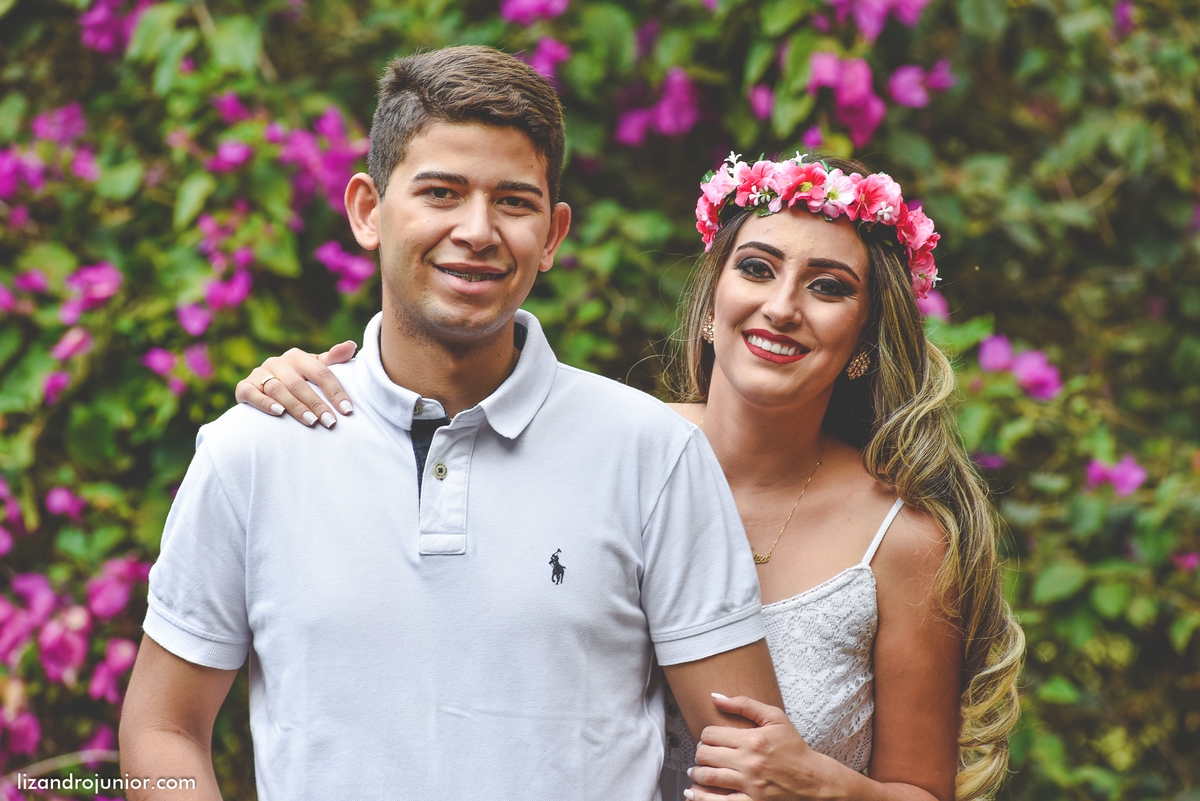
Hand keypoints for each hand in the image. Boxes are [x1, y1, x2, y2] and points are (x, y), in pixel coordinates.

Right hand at [234, 342, 357, 427]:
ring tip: (311, 422)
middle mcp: (277, 362)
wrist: (263, 387)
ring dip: (295, 406)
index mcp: (298, 356)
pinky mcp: (244, 387)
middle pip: (300, 384)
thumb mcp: (315, 368)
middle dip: (317, 404)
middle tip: (330, 422)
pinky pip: (253, 394)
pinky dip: (265, 403)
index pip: (320, 372)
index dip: (335, 391)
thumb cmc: (298, 378)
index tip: (348, 410)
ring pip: (278, 390)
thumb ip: (333, 359)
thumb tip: (352, 345)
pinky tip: (279, 414)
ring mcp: (259, 374)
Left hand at [686, 694, 835, 800]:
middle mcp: (749, 762)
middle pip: (705, 755)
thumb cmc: (793, 747)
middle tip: (702, 754)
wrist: (813, 780)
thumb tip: (715, 697)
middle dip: (699, 753)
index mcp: (753, 740)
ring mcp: (750, 785)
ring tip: (696, 772)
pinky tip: (694, 793)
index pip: (710, 734)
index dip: (706, 735)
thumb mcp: (775, 718)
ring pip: (708, 778)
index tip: (709, 738)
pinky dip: (702, 798)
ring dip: (697, 774)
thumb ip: (745, 704)